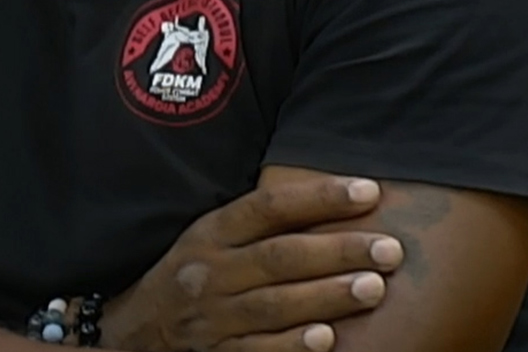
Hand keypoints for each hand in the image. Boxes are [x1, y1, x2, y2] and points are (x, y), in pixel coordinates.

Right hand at [99, 176, 402, 351]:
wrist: (138, 327)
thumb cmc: (194, 272)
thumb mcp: (213, 235)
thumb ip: (262, 221)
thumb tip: (336, 194)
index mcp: (213, 232)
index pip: (268, 206)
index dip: (319, 197)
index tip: (369, 191)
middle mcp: (211, 271)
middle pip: (280, 256)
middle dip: (338, 251)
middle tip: (390, 249)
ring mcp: (213, 316)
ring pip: (274, 304)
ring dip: (327, 297)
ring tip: (374, 288)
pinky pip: (258, 351)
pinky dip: (292, 346)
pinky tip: (327, 339)